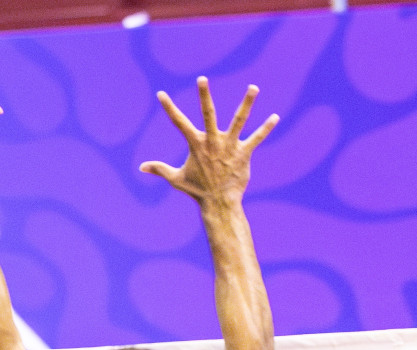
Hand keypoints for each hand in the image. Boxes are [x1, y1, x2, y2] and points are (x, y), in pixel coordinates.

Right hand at [141, 77, 277, 205]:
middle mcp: (212, 141)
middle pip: (208, 114)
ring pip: (239, 120)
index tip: (161, 94)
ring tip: (253, 87)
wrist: (218, 203)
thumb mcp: (175, 178)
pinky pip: (257, 138)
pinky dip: (266, 128)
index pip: (178, 123)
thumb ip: (160, 169)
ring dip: (247, 104)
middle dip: (204, 96)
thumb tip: (141, 167)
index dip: (168, 108)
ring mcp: (229, 146)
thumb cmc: (196, 191)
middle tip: (202, 78)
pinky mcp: (243, 154)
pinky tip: (275, 117)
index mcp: (196, 144)